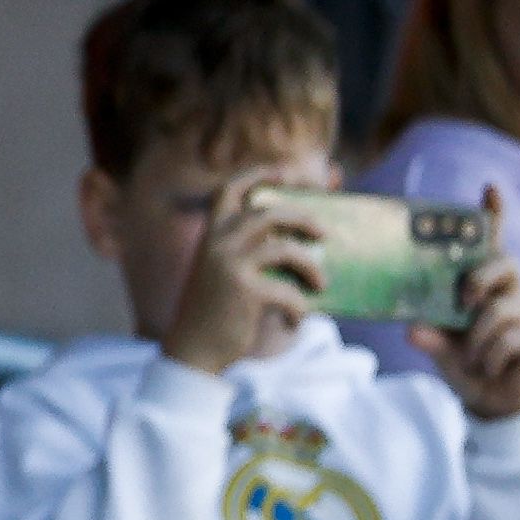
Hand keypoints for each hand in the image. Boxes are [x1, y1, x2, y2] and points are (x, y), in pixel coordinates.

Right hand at [161, 175, 327, 375]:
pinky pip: (289, 292)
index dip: (258, 174)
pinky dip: (299, 309)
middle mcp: (217, 242)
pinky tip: (293, 322)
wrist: (193, 349)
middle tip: (325, 234)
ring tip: (321, 283)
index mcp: (211, 234)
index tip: (287, 171)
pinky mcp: (245, 289)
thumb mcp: (223, 273)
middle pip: (269, 212)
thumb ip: (248, 253)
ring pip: (286, 248)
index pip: (230, 189)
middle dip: (304, 219)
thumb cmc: (216, 311)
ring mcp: (230, 264)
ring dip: (311, 266)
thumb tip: (299, 242)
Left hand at [411, 196, 519, 415]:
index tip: (490, 188)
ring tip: (470, 357)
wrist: (494, 402)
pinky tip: (486, 367)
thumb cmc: (465, 363)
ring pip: (501, 307)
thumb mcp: (441, 348)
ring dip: (478, 336)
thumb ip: (430, 336)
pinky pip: (511, 337)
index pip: (491, 244)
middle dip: (481, 275)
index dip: (494, 215)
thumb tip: (412, 330)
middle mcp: (508, 292)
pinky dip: (490, 355)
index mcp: (482, 285)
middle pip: (504, 263)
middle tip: (464, 298)